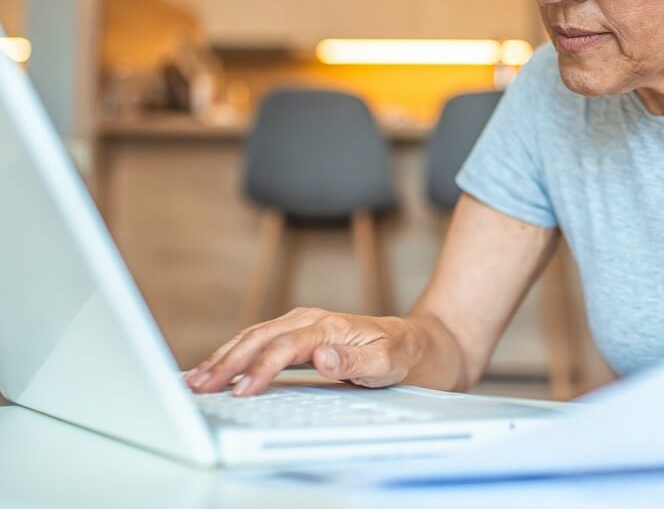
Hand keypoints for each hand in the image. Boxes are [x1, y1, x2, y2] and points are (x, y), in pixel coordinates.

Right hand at [185, 307, 425, 396]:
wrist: (420, 344)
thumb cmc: (405, 354)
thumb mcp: (389, 362)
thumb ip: (355, 362)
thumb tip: (322, 358)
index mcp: (330, 326)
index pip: (285, 348)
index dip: (260, 369)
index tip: (240, 391)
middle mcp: (312, 320)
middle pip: (260, 338)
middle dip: (227, 361)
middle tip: (198, 387)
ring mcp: (303, 325)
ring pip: (254, 337)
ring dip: (223, 356)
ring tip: (195, 379)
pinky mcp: (299, 335)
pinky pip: (260, 341)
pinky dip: (234, 353)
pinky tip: (216, 367)